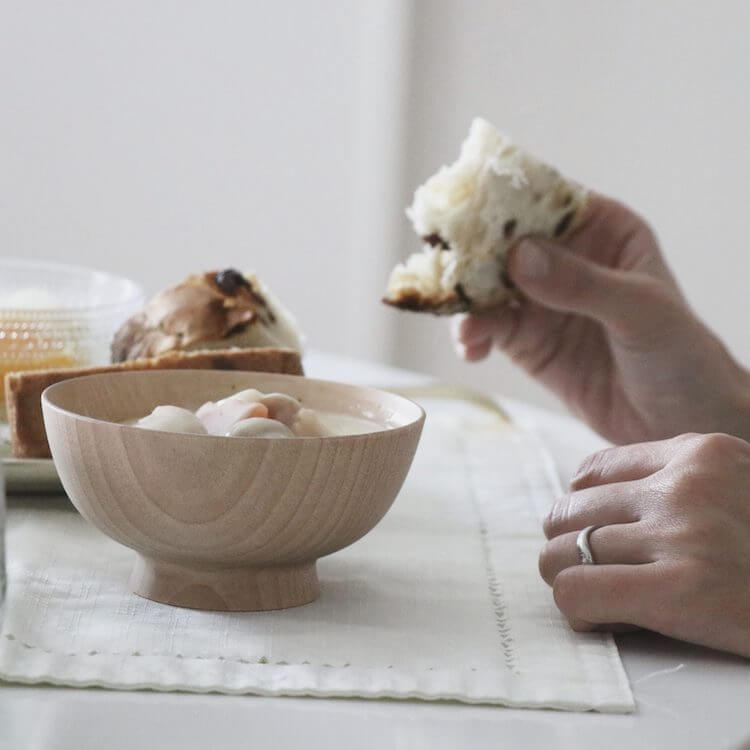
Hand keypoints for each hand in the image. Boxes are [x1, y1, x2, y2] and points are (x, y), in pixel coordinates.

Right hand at [452, 194, 749, 444]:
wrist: (678, 421)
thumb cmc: (680, 355)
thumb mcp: (640, 311)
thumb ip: (582, 284)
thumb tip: (519, 256)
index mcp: (602, 230)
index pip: (545, 201)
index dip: (505, 201)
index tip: (467, 210)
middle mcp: (565, 259)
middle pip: (504, 242)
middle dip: (472, 254)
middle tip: (446, 270)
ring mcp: (541, 300)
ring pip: (487, 286)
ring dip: (466, 301)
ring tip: (466, 326)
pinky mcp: (526, 341)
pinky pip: (487, 329)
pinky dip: (471, 336)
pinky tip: (472, 349)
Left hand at [539, 433, 749, 656]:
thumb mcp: (737, 490)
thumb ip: (681, 485)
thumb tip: (591, 496)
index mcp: (703, 453)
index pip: (592, 471)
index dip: (580, 508)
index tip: (591, 533)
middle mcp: (687, 487)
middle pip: (570, 511)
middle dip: (565, 543)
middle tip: (582, 568)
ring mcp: (684, 536)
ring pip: (563, 551)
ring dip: (565, 577)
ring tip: (590, 595)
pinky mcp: (682, 592)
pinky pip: (578, 591)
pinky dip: (576, 608)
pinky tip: (598, 618)